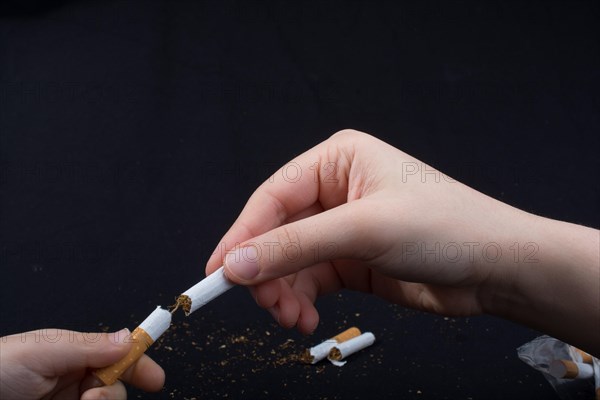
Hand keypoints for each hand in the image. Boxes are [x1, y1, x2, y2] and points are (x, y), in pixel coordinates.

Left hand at [0, 328, 164, 399]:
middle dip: (111, 393)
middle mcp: (71, 383)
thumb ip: (87, 346)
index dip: (138, 365)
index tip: (156, 380)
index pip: (116, 356)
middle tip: (91, 397)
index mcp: (70, 356)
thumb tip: (127, 338)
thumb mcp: (40, 352)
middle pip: (115, 388)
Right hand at [206, 130, 598, 354]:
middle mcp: (336, 190)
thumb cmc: (445, 227)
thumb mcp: (363, 231)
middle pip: (277, 233)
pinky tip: (307, 320)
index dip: (242, 235)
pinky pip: (309, 281)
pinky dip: (302, 303)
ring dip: (284, 293)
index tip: (217, 272)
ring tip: (294, 320)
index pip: (273, 197)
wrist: (496, 268)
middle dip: (266, 272)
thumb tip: (234, 263)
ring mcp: (342, 228)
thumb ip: (295, 247)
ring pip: (290, 262)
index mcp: (337, 160)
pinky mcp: (351, 261)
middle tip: (267, 307)